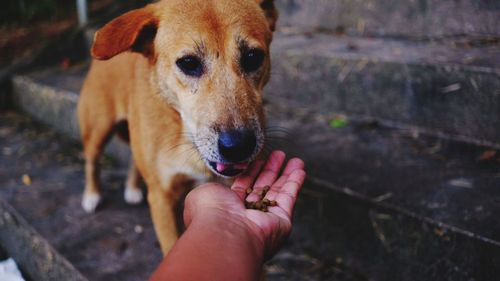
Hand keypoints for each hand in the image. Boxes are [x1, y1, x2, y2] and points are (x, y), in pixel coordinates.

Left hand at [183, 151, 305, 257]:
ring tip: (294, 159)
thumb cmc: (209, 213)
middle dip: (272, 170)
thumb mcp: (203, 193)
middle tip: (279, 154)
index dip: (252, 172)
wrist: (224, 232)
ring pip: (278, 192)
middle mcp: (247, 215)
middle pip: (263, 188)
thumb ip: (213, 187)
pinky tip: (299, 170)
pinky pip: (289, 199)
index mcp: (227, 208)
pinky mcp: (281, 221)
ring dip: (287, 175)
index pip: (244, 187)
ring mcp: (265, 219)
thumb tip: (217, 188)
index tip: (259, 159)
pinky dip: (295, 184)